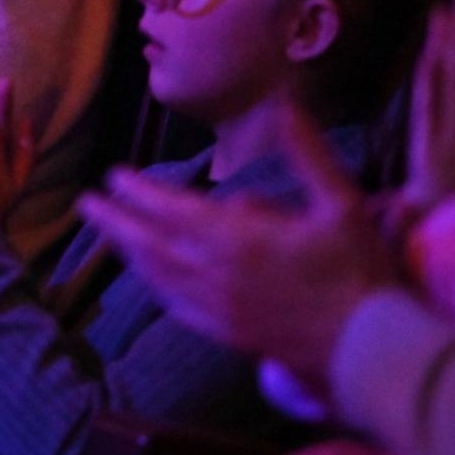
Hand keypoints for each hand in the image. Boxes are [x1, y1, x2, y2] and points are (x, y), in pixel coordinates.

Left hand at [79, 107, 396, 385]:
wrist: (368, 348)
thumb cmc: (358, 271)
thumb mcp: (341, 202)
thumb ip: (308, 154)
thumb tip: (286, 107)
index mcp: (238, 237)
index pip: (172, 208)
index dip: (140, 191)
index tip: (114, 175)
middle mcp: (215, 272)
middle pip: (149, 243)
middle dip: (115, 221)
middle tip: (86, 203)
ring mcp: (217, 307)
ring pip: (157, 276)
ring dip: (129, 252)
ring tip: (110, 235)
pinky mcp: (226, 334)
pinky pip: (176, 307)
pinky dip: (154, 288)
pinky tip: (150, 282)